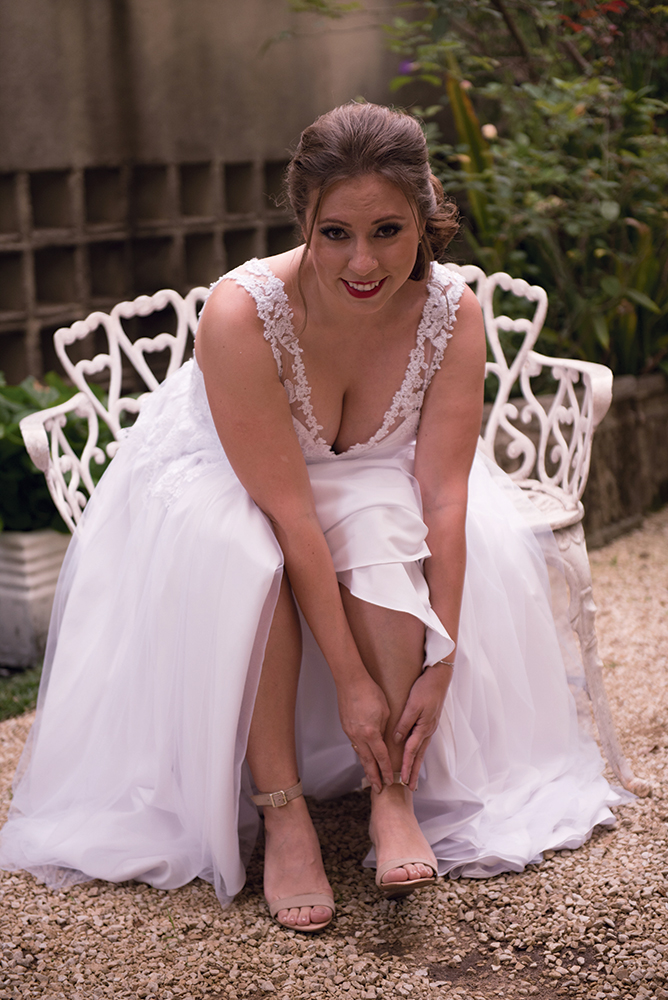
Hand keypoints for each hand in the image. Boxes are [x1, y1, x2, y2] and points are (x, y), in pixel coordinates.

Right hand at [336, 673, 392, 793]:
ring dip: (367, 767)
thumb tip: (386, 739)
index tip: (391, 781)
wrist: (350, 681)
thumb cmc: (371, 692)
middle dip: (374, 776)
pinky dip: (361, 753)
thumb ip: (386, 728)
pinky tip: (364, 757)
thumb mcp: (386, 711)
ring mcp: (350, 732)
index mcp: (371, 733)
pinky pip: (355, 744)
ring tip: (372, 777)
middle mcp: (359, 736)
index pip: (381, 757)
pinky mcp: (346, 727)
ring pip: (360, 754)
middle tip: (379, 789)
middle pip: (368, 762)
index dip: (387, 770)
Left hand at [393, 662, 452, 789]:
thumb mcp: (412, 705)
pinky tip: (415, 755)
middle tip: (409, 788)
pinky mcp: (429, 721)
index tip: (401, 780)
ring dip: (416, 764)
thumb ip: (404, 723)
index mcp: (423, 728)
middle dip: (413, 772)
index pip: (411, 751)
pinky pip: (422, 741)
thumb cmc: (425, 688)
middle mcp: (428, 730)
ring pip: (421, 750)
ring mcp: (429, 726)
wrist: (439, 676)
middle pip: (418, 756)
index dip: (405, 766)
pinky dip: (418, 752)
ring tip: (412, 777)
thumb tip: (396, 740)